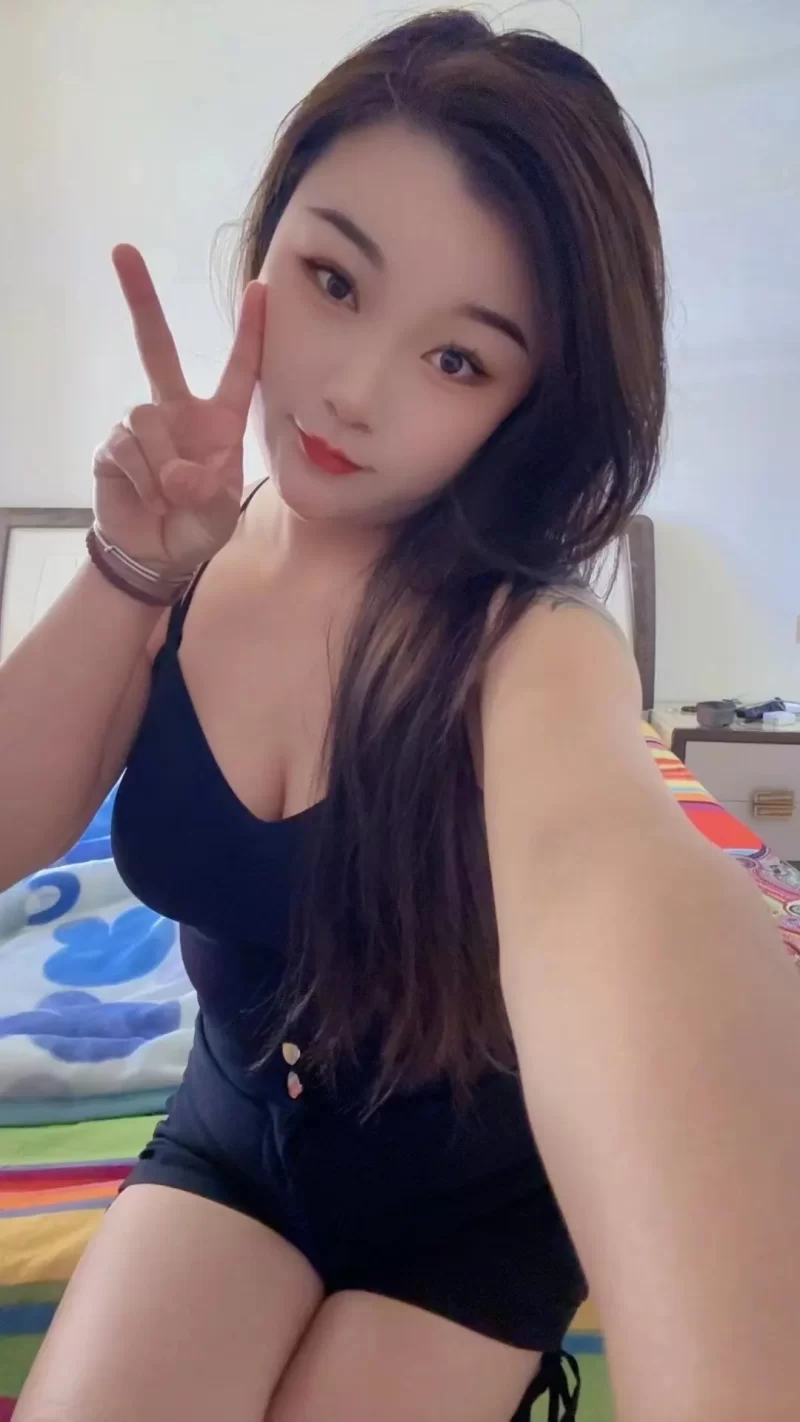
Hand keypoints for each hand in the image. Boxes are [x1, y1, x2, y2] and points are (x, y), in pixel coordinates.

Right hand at [92, 244, 265, 575]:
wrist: (158, 554)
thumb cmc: (198, 528)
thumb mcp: (219, 517)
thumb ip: (209, 496)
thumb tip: (178, 475)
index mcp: (218, 421)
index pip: (238, 369)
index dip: (250, 332)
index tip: (260, 288)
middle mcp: (177, 412)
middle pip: (156, 346)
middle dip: (140, 299)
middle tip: (123, 252)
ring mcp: (141, 426)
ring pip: (146, 417)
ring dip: (162, 463)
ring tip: (171, 497)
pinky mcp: (112, 446)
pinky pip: (125, 447)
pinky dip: (140, 478)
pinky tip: (147, 496)